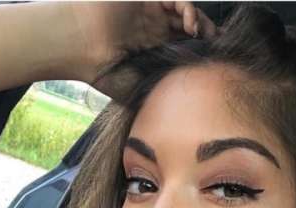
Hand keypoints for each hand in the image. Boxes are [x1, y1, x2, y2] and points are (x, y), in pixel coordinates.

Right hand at [57, 1, 217, 93]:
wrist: (80, 48)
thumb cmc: (101, 71)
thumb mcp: (133, 89)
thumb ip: (153, 92)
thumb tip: (178, 108)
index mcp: (150, 50)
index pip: (182, 46)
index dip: (198, 51)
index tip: (212, 61)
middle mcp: (152, 30)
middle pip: (187, 27)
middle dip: (205, 35)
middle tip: (216, 47)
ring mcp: (149, 13)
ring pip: (185, 12)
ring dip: (199, 21)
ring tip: (203, 36)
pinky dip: (188, 9)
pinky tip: (190, 25)